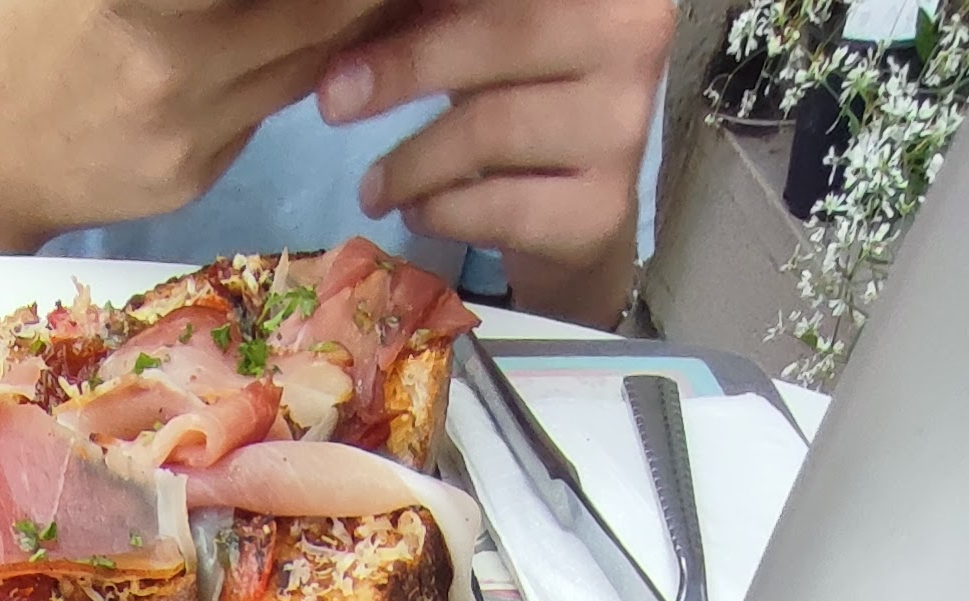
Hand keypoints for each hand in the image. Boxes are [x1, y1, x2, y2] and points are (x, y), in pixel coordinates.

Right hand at [0, 0, 393, 257]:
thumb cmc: (19, 24)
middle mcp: (166, 52)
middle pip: (319, 7)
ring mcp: (184, 122)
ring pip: (313, 53)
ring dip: (355, 14)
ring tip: (371, 2)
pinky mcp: (194, 170)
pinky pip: (272, 100)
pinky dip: (306, 58)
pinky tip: (316, 27)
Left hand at [316, 0, 674, 323]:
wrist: (574, 203)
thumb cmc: (518, 92)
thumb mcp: (480, 32)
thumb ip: (434, 11)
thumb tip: (352, 10)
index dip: (431, 20)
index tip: (359, 25)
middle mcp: (633, 38)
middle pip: (505, 39)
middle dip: (405, 70)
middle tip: (334, 101)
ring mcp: (624, 127)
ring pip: (496, 130)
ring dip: (412, 162)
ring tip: (372, 187)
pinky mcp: (602, 209)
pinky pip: (502, 207)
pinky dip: (444, 211)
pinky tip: (418, 212)